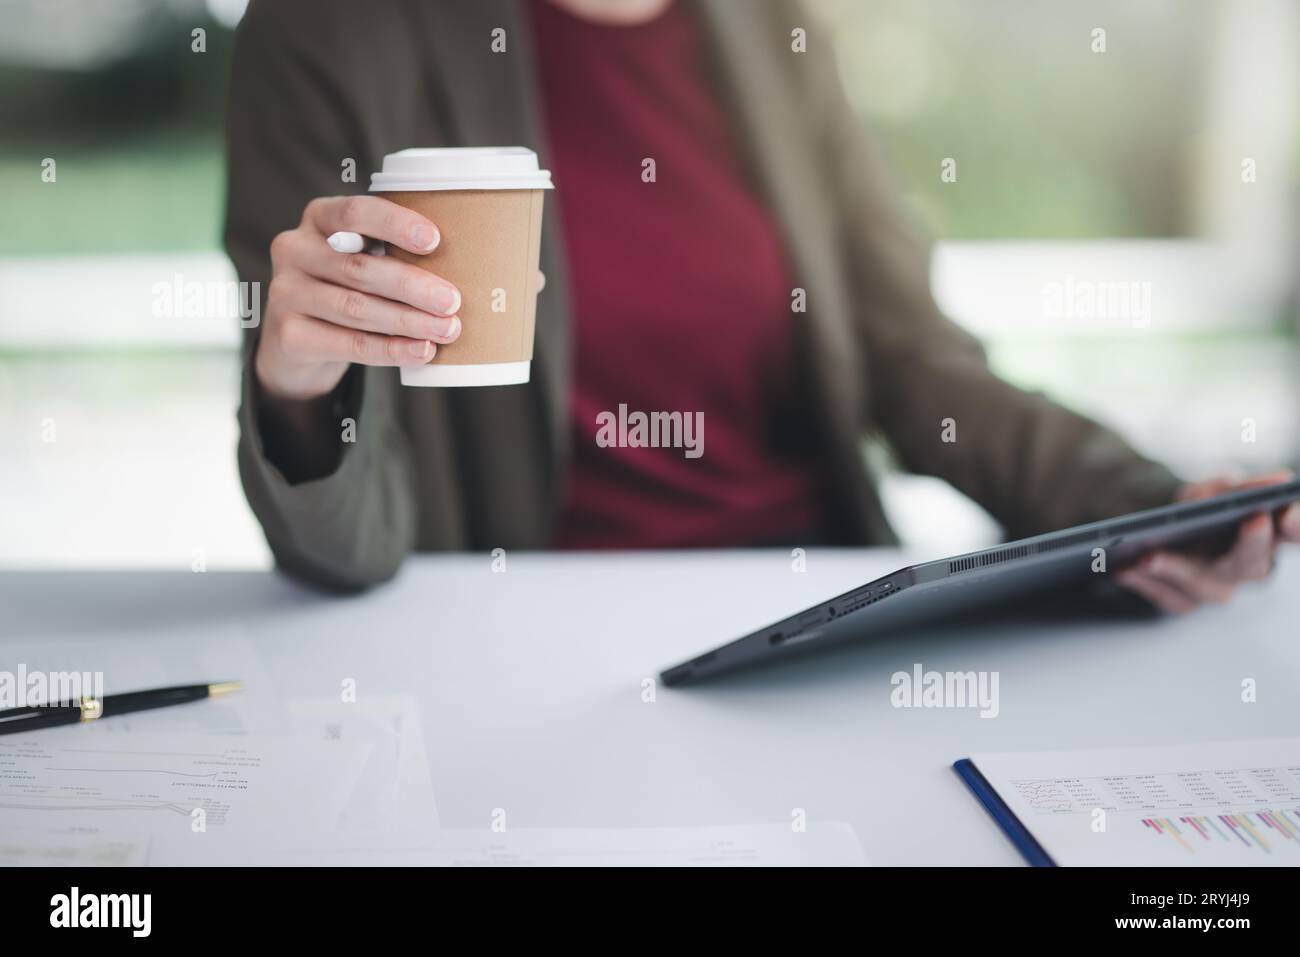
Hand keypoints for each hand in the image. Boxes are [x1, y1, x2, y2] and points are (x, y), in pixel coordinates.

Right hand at [255, 195, 462, 400]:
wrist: (297, 342)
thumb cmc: (345, 288)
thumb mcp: (360, 258)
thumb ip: (391, 254)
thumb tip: (461, 267)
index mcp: (318, 218)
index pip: (355, 212)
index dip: (395, 225)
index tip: (434, 240)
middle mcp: (294, 250)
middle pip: (359, 267)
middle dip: (412, 286)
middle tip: (452, 301)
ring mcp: (285, 293)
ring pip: (357, 308)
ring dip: (408, 321)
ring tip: (447, 329)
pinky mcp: (289, 336)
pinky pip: (349, 344)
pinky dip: (391, 350)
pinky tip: (421, 351)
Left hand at [1116, 471, 1299, 612]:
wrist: (1163, 530)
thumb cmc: (1202, 508)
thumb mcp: (1217, 489)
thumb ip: (1243, 487)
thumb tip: (1280, 479)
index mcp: (1266, 536)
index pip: (1294, 533)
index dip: (1298, 526)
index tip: (1290, 516)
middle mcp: (1247, 567)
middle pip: (1254, 564)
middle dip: (1251, 545)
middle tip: (1249, 523)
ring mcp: (1216, 587)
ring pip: (1205, 586)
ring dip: (1178, 571)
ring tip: (1150, 556)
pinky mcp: (1185, 600)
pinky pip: (1169, 599)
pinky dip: (1146, 584)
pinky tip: (1125, 569)